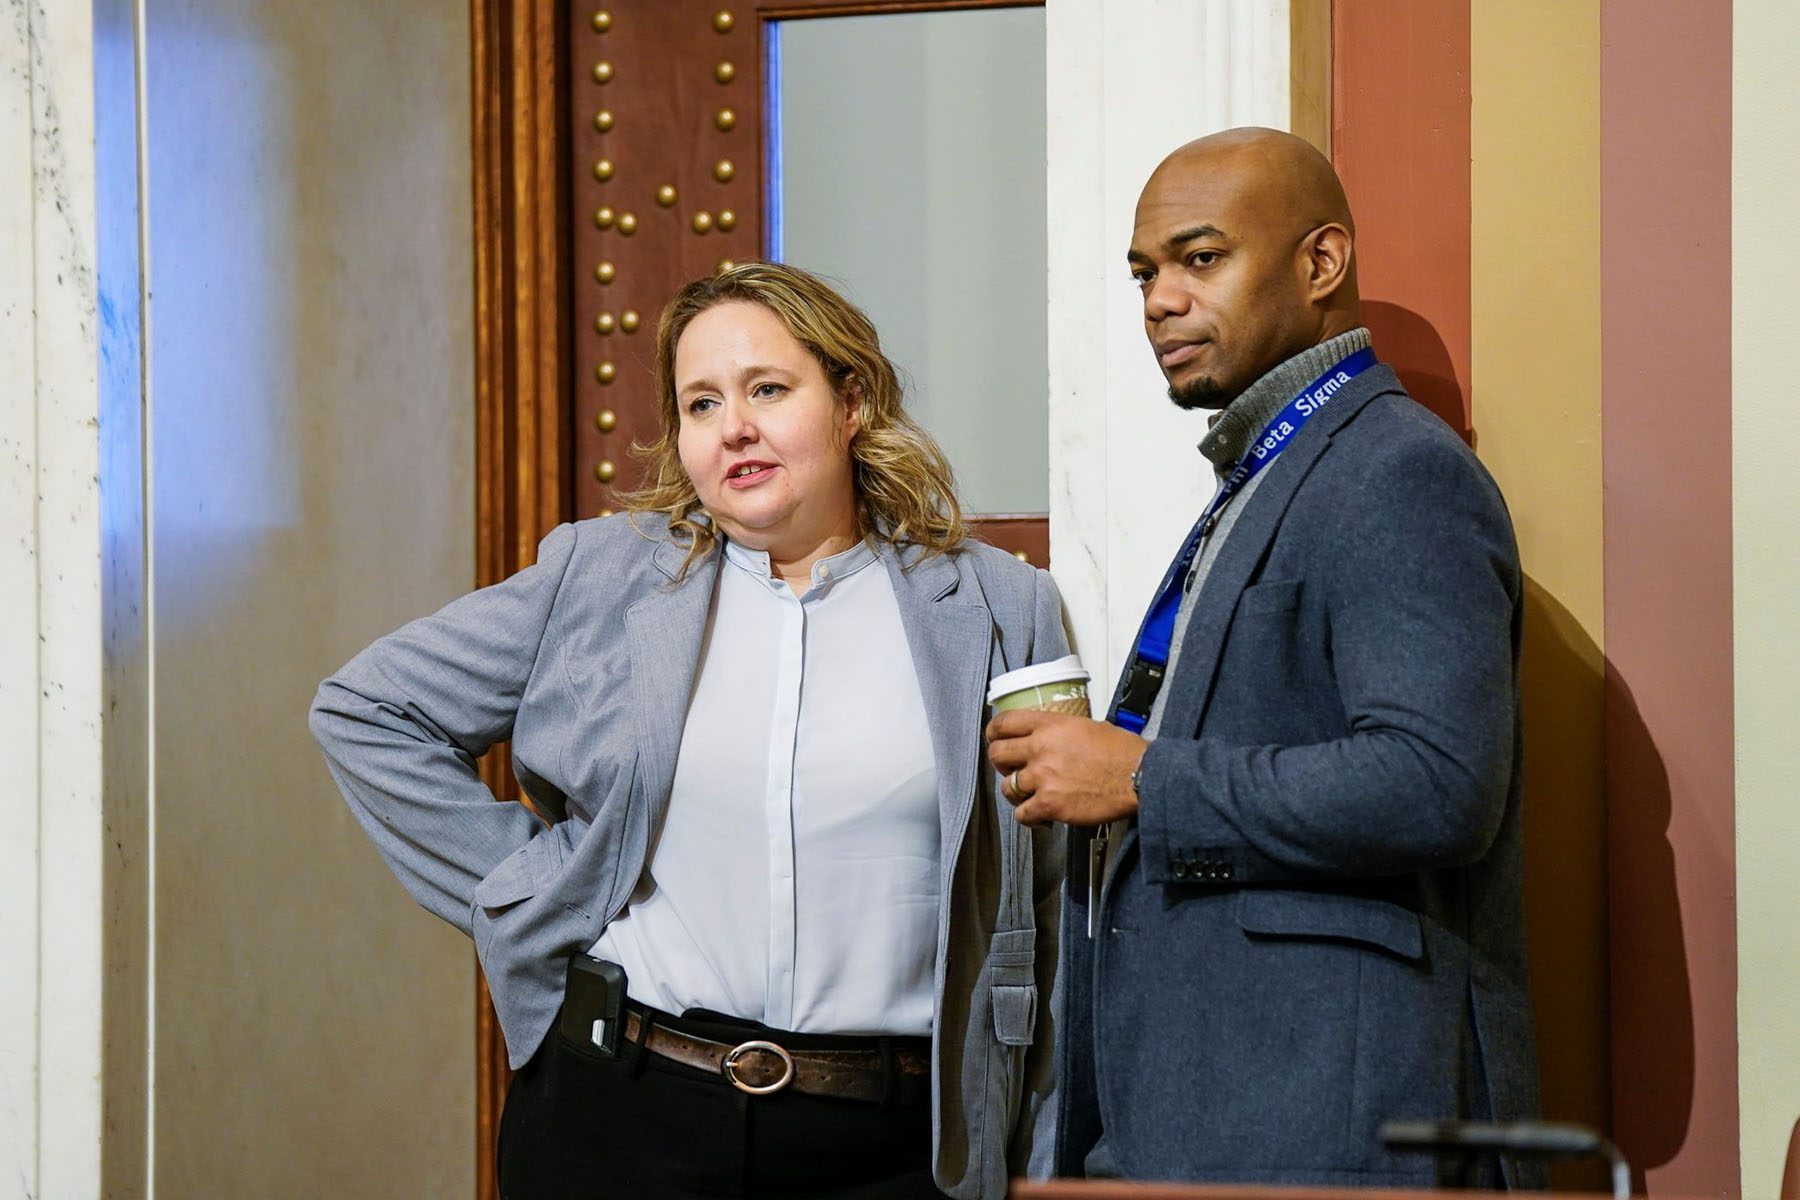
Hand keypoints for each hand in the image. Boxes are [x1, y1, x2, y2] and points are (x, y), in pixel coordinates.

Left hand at [985, 710, 1147, 826]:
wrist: (1139, 776)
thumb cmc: (1122, 753)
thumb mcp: (1088, 726)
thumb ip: (1062, 731)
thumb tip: (1053, 738)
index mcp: (1050, 725)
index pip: (1005, 723)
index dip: (994, 732)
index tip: (994, 739)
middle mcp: (1041, 748)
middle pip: (997, 754)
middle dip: (1001, 763)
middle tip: (1010, 769)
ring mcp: (1043, 777)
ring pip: (1007, 787)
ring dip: (1016, 793)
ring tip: (1030, 795)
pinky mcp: (1050, 804)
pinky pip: (1022, 814)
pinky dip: (1029, 817)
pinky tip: (1040, 814)